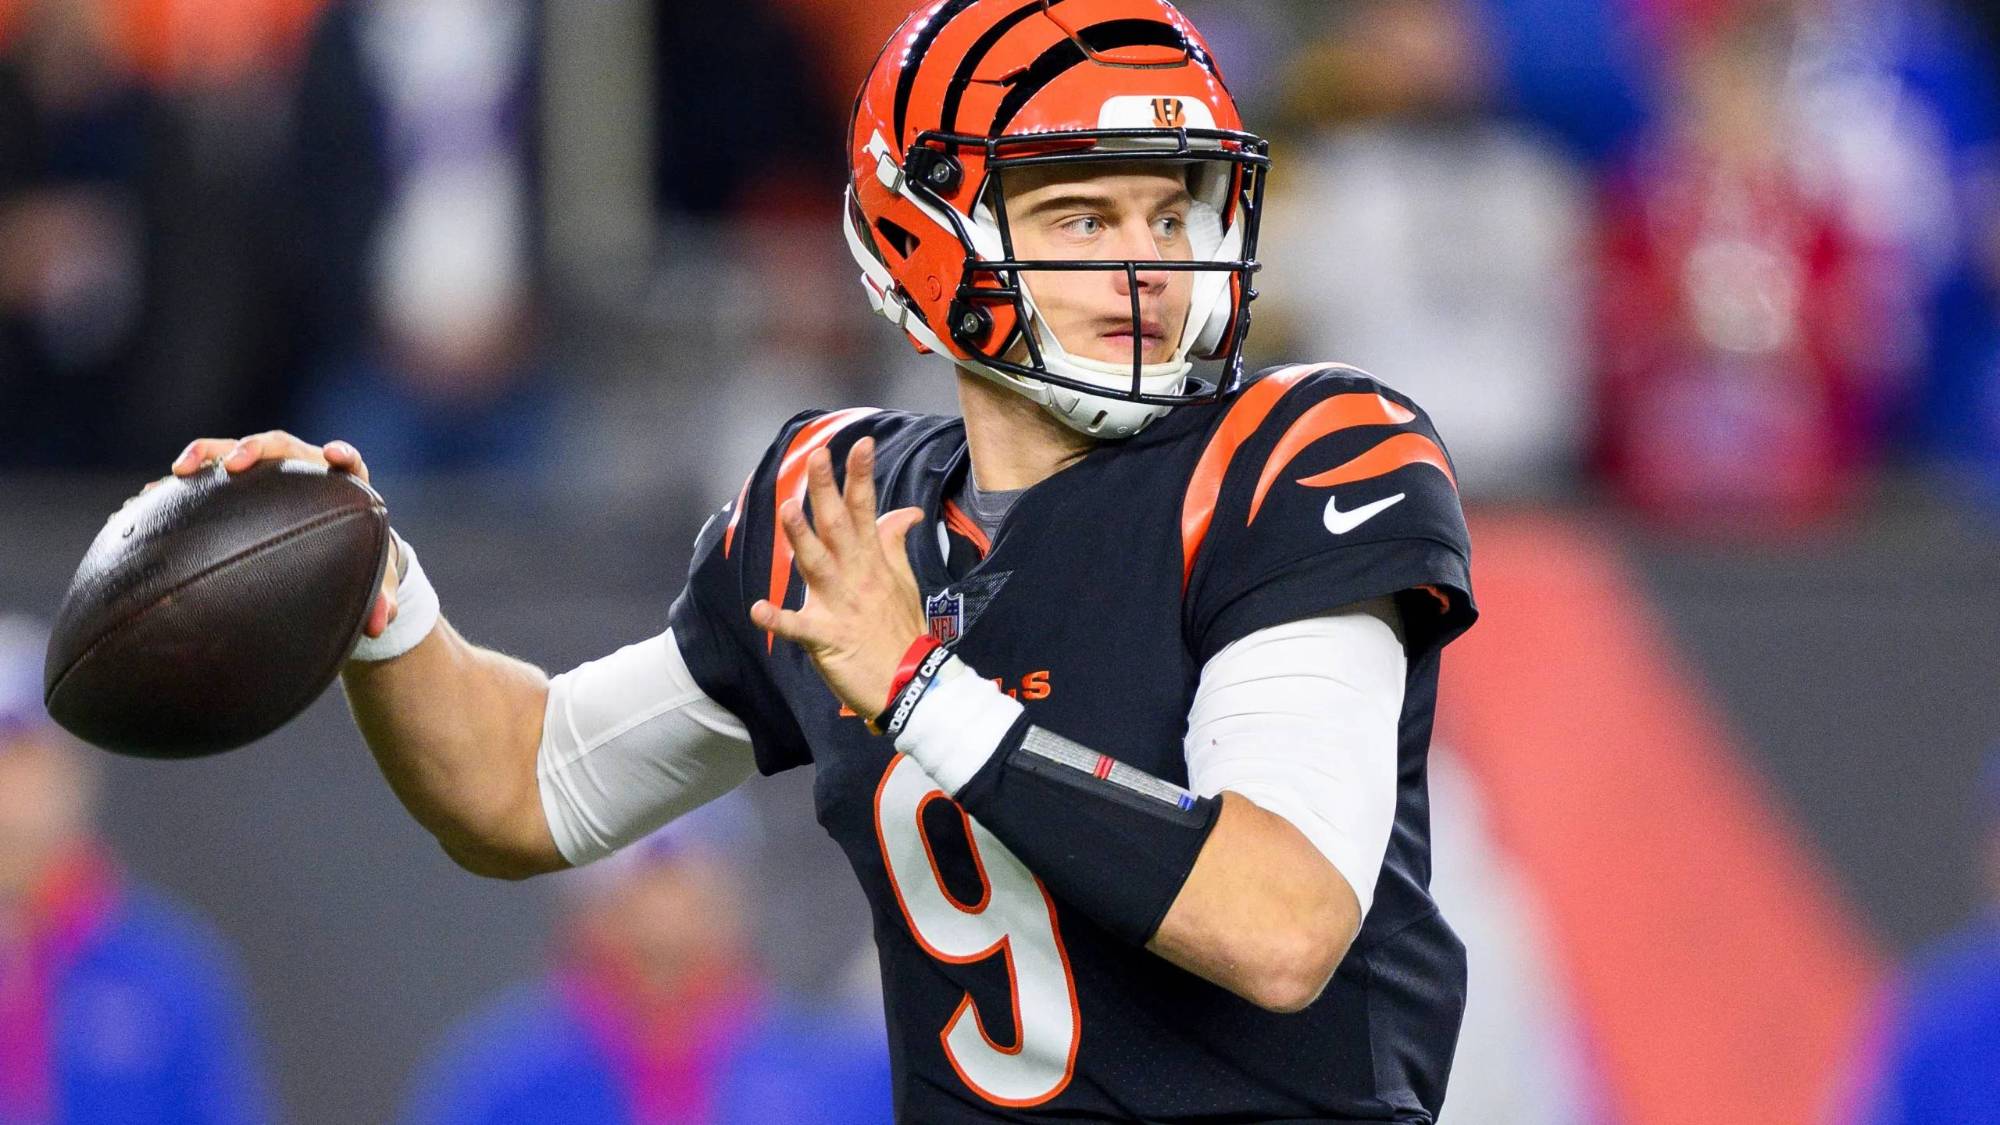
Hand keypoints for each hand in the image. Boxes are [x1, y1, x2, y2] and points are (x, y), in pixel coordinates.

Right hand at [141, 432, 401, 639]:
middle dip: (256, 448)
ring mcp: (267, 473)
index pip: (348, 462)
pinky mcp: (236, 488)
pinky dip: (179, 486)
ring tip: (178, 470)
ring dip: (207, 454)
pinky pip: (205, 480)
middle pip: (282, 447)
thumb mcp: (371, 582)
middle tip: (235, 464)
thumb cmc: (355, 562)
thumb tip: (381, 625)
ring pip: (234, 452)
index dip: (343, 455)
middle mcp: (303, 469)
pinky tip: (147, 499)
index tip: (336, 454)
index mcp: (343, 484)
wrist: (329, 553)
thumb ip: (380, 601)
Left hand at [751, 438, 928, 721]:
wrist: (912, 684)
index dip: (861, 476)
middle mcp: (856, 576)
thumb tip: (906, 511)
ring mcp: (841, 606)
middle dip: (827, 490)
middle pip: (838, 526)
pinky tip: (757, 609)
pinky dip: (778, 619)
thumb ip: (895, 543)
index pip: (866, 510)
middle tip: (818, 456)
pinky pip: (799, 627)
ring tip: (787, 511)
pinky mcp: (827, 638)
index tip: (860, 443)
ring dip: (802, 538)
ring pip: (817, 565)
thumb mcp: (904, 582)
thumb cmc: (903, 632)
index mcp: (872, 562)